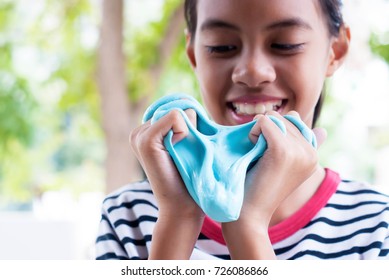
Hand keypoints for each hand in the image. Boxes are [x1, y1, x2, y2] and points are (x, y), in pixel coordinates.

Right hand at [130, 108, 203, 258]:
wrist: (183, 206)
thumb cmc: (190, 177)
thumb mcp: (189, 144)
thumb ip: (186, 124)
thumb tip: (191, 108)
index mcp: (147, 131)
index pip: (176, 106)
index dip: (192, 122)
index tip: (189, 146)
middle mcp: (139, 131)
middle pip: (177, 106)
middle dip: (191, 124)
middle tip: (187, 152)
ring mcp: (139, 135)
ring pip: (177, 111)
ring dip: (189, 130)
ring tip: (183, 154)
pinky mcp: (145, 141)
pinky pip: (175, 116)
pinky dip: (186, 131)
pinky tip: (180, 151)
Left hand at [222, 111, 325, 258]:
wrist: (249, 213)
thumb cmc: (260, 187)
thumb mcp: (284, 164)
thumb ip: (300, 146)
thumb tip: (323, 130)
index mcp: (313, 155)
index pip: (294, 120)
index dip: (274, 131)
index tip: (269, 154)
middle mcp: (310, 152)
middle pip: (283, 117)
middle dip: (266, 129)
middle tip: (260, 154)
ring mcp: (299, 152)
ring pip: (273, 118)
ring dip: (258, 131)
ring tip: (257, 155)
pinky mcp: (283, 151)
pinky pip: (265, 122)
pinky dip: (253, 132)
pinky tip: (252, 151)